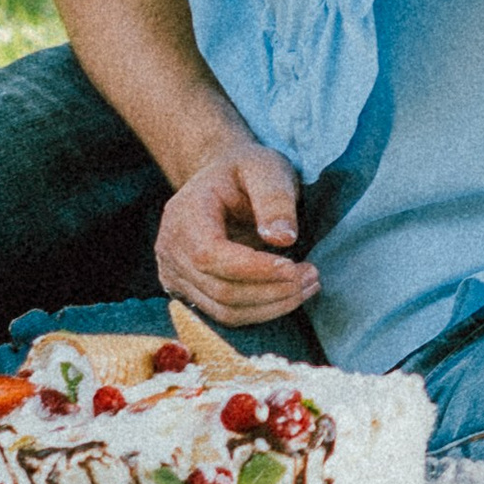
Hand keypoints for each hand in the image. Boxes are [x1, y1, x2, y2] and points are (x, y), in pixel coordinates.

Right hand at [156, 142, 319, 326]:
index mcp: (184, 215)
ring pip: (224, 311)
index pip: (210, 255)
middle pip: (220, 290)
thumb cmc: (245, 170)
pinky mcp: (189, 292)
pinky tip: (288, 294)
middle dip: (272, 290)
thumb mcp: (265, 168)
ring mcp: (175, 275)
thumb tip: (282, 240)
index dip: (253, 269)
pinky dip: (261, 311)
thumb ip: (274, 199)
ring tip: (307, 285)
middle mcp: (171, 249)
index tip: (293, 266)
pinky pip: (225, 315)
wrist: (223, 180)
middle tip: (312, 276)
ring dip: (271, 305)